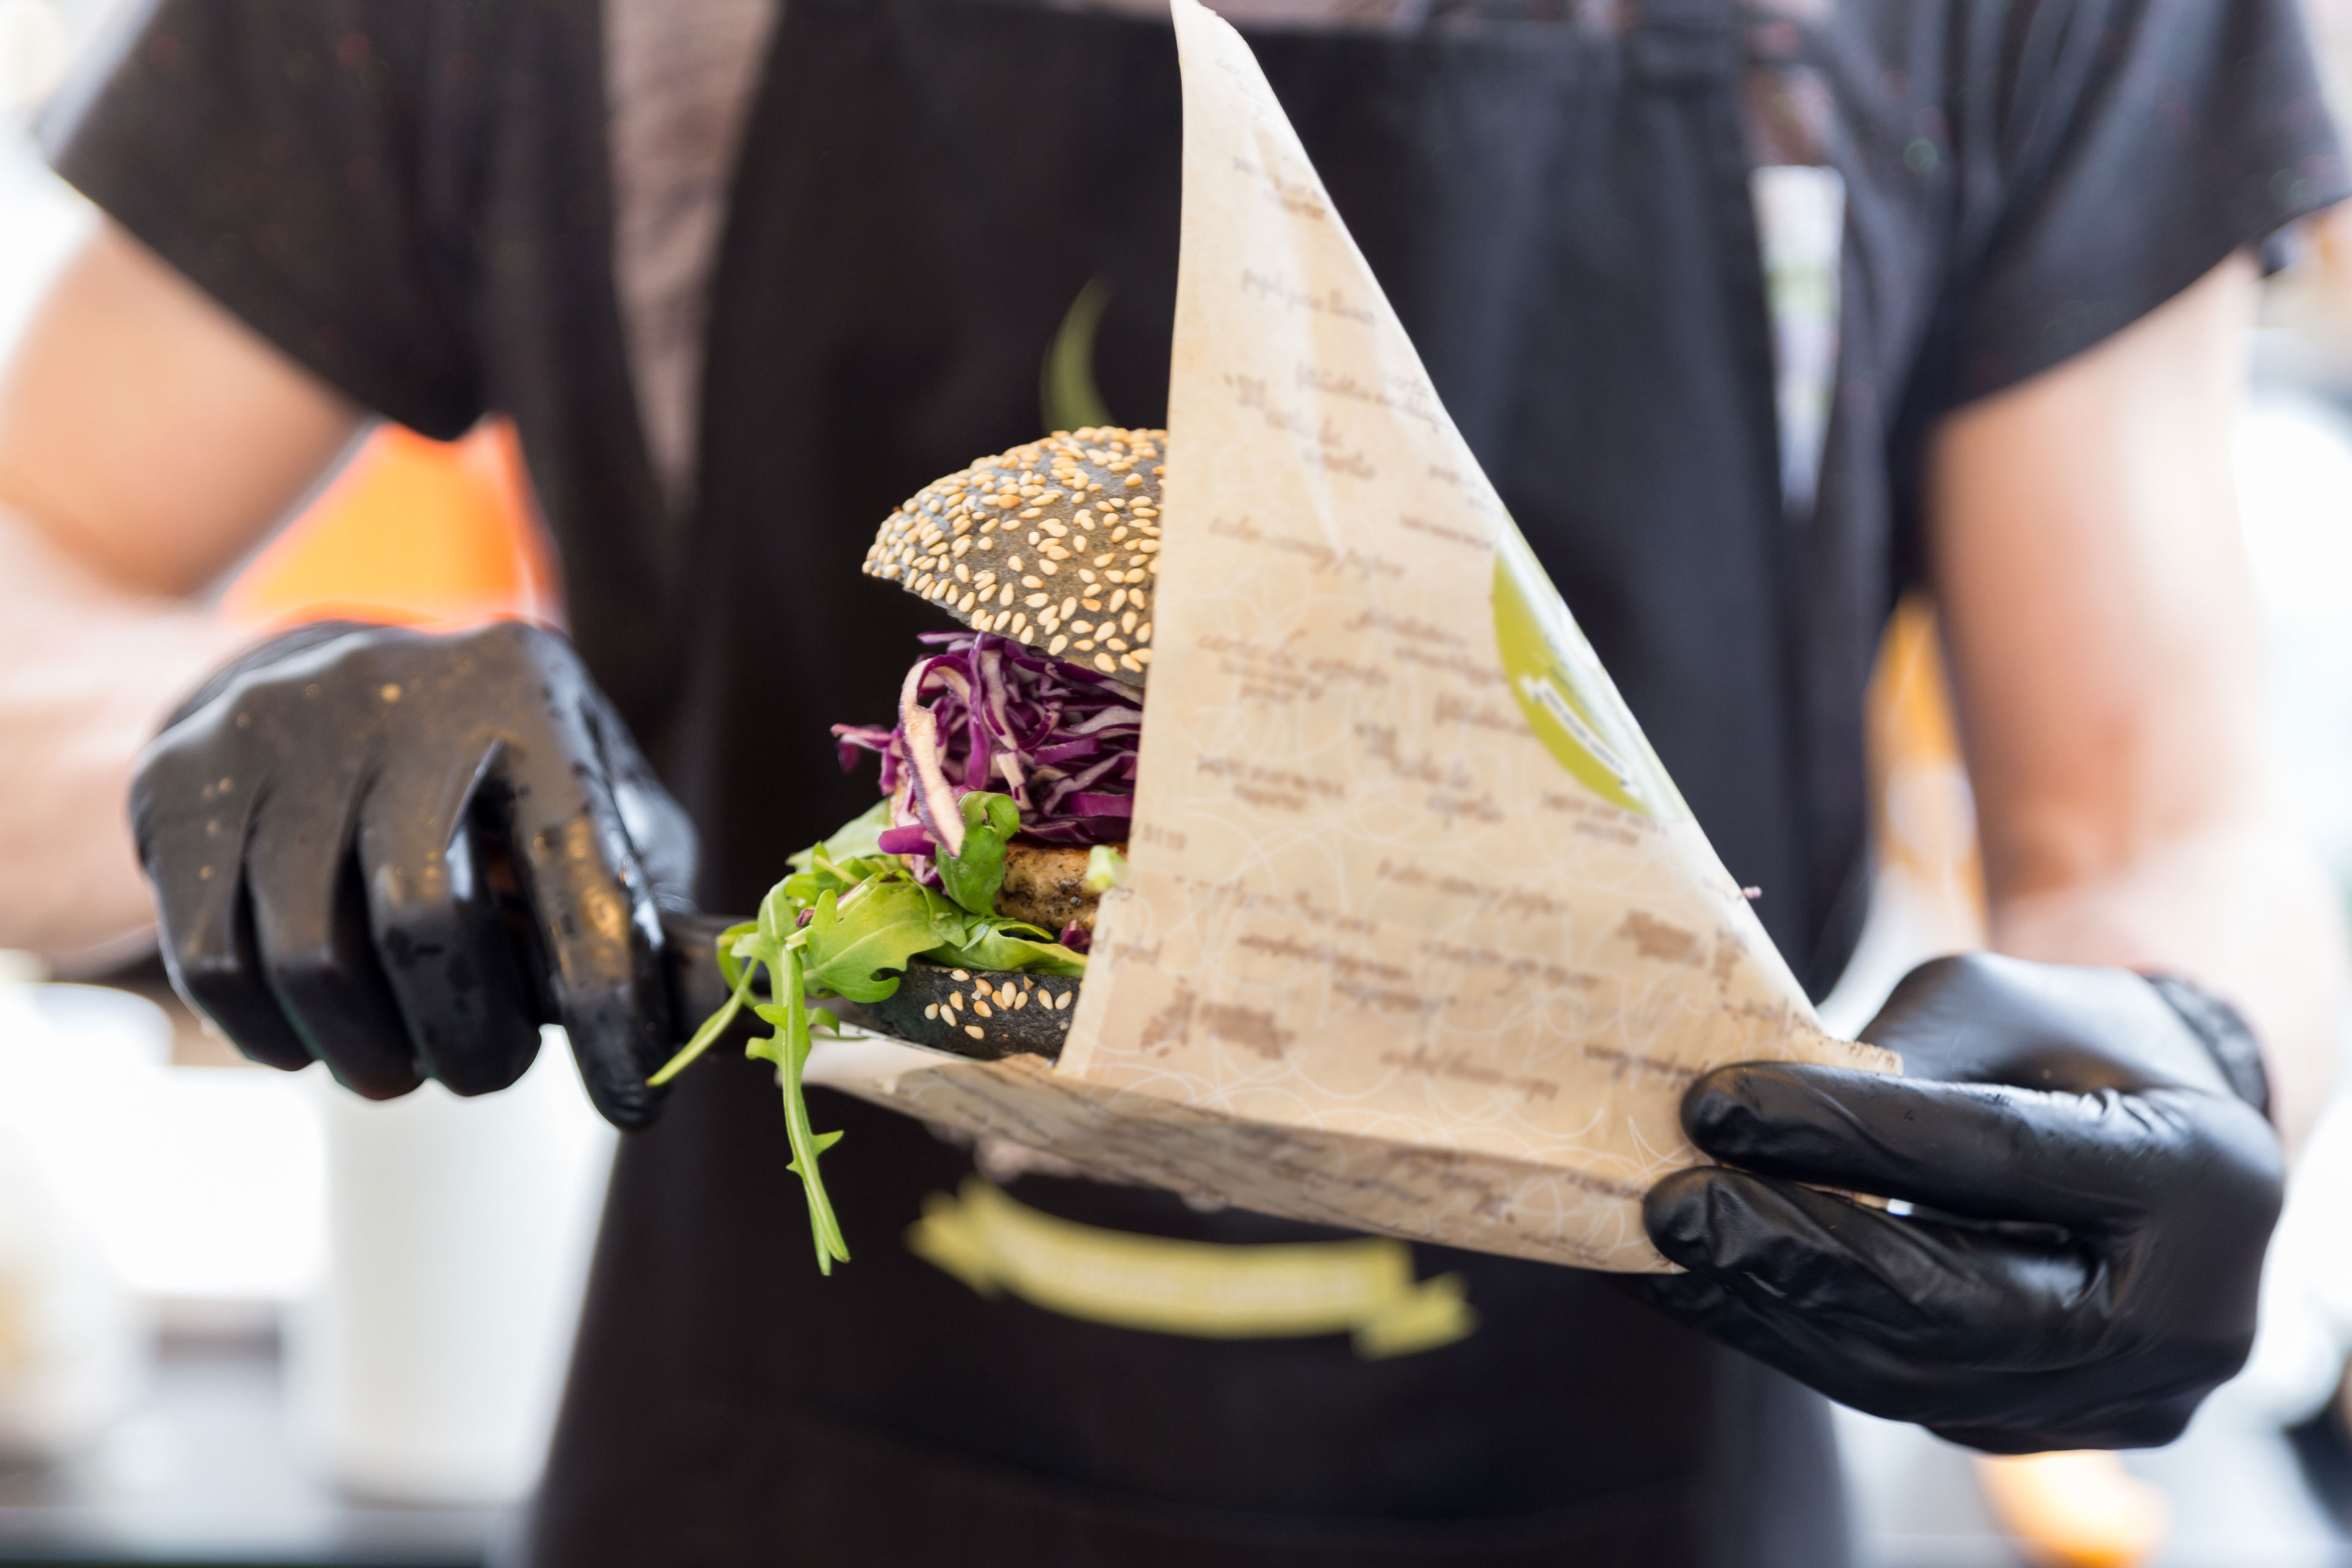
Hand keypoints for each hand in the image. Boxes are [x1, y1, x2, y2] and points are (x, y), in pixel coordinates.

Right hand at [131, 621, 696, 1126]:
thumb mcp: (591, 792)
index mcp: (523, 690)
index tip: (635, 1102)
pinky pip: (213, 964)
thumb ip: (646, 893)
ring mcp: (270, 732)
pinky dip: (274, 1038)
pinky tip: (320, 1035)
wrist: (317, 680)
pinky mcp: (178, 786)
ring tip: (405, 1064)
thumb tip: (705, 1012)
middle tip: (491, 1073)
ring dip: (370, 1053)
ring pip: (308, 958)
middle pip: (422, 923)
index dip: (609, 1009)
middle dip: (470, 1040)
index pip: (575, 873)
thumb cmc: (492, 774)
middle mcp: (393, 692)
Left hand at [1634, 953, 2282, 1451]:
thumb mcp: (1997, 1007)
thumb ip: (1897, 1062)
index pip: (1998, 1160)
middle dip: (1794, 1251)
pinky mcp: (2032, 1427)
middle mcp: (2179, 1316)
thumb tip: (1740, 1112)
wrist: (2157, 1131)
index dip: (1847, 1134)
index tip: (1716, 1102)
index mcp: (2200, 1176)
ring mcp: (2109, 1397)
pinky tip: (1694, 1286)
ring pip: (1910, 1371)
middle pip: (1957, 1301)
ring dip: (1766, 1308)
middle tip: (1671, 1203)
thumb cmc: (2064, 1042)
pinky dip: (1785, 1334)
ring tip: (1659, 1246)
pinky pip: (1893, 1390)